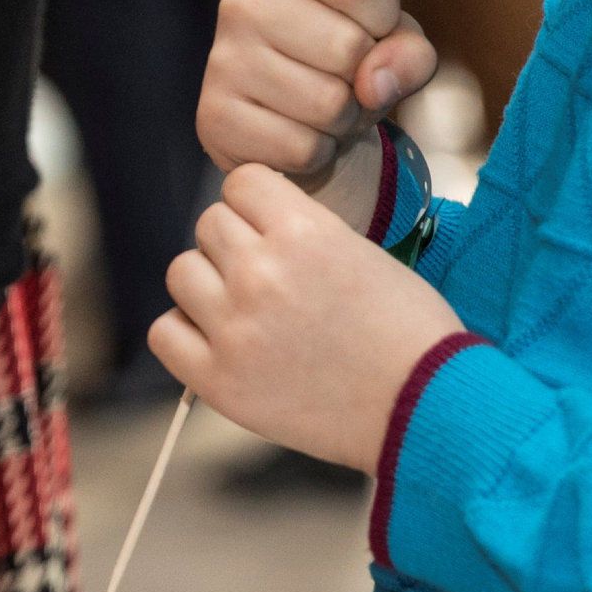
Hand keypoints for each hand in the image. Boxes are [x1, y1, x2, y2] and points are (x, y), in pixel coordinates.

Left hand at [149, 164, 464, 467]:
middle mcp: (260, 272)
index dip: (257, 205)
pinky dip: (185, 334)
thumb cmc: (409, 333)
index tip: (274, 230)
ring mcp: (235, 327)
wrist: (426, 409)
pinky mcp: (219, 379)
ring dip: (206, 286)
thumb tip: (251, 225)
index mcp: (302, 231)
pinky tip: (221, 344)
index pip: (240, 182)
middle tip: (269, 281)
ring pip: (181, 272)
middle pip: (208, 225)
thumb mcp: (363, 254)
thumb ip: (301, 234)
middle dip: (235, 246)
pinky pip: (165, 332)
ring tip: (245, 312)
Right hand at [200, 0, 437, 204]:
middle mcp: (246, 2)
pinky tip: (297, 134)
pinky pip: (300, 148)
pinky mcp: (215, 116)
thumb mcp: (394, 44)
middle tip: (345, 83)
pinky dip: (315, 153)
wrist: (293, 125)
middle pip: (348, 48)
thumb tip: (374, 84)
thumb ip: (409, 52)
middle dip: (364, 81)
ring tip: (324, 111)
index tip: (367, 32)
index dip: (385, 23)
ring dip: (343, 122)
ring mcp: (224, 59)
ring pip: (327, 104)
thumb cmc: (347, 68)